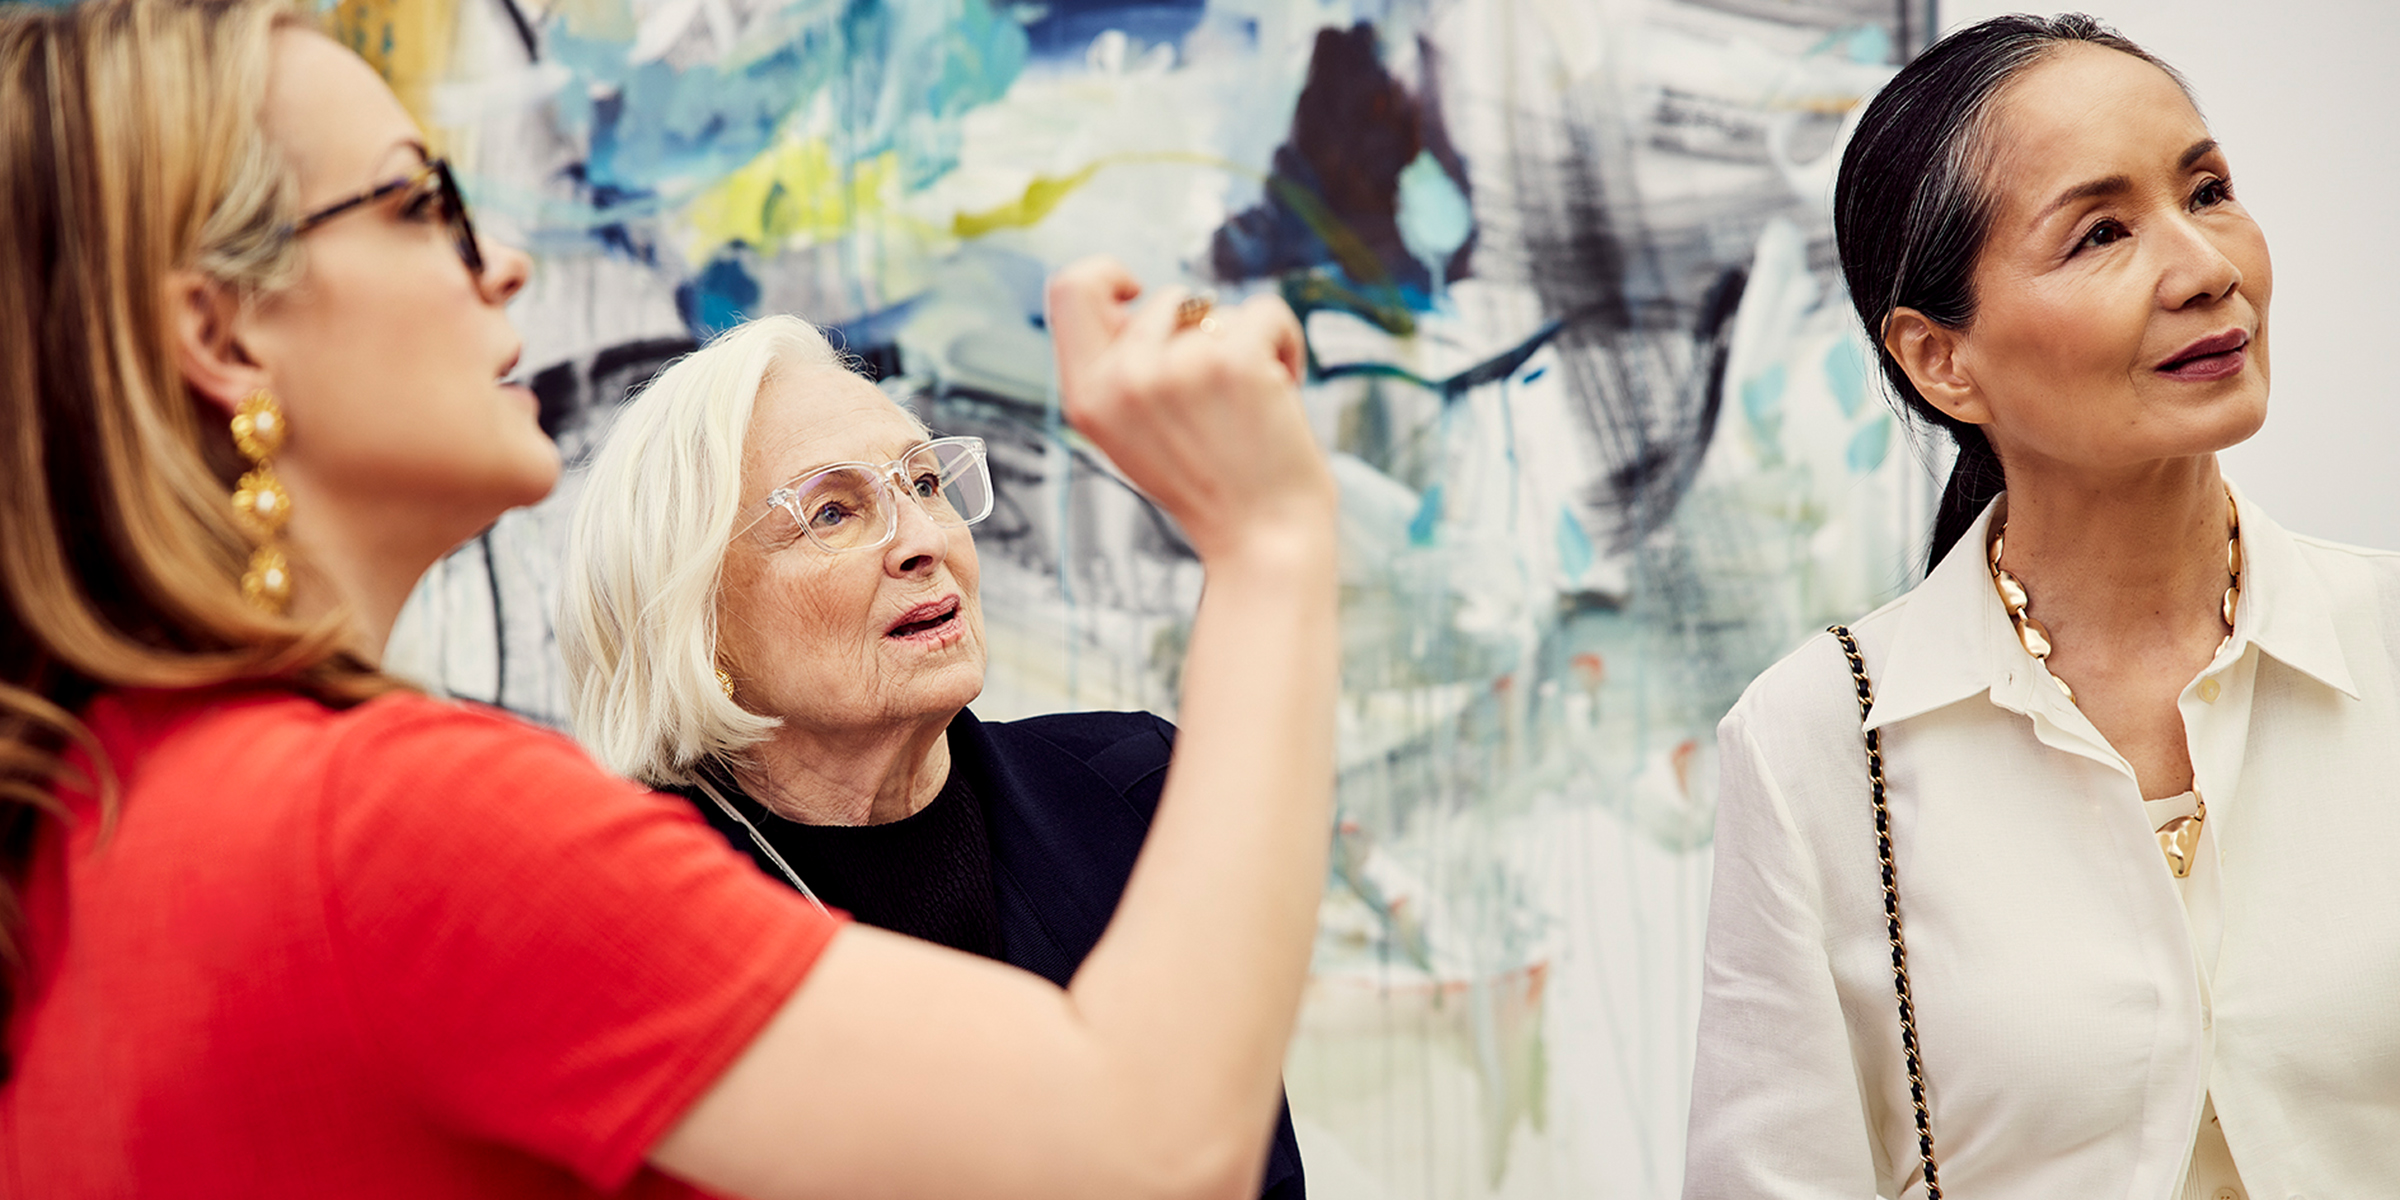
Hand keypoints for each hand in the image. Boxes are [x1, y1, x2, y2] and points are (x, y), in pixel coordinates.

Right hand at [1046, 257, 1333, 564]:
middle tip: (1222, 392)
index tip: (1139, 291)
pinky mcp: (1233, 360)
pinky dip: (1286, 343)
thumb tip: (1131, 296)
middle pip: (1164, 299)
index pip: (1069, 289)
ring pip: (1219, 309)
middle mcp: (1121, 380)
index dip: (1106, 274)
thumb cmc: (1208, 485)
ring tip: (1252, 404)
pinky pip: (1267, 311)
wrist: (1263, 540)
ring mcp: (1176, 367)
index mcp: (1085, 397)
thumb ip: (1120, 367)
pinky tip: (1284, 389)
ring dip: (1246, 345)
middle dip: (1203, 333)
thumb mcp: (1133, 432)